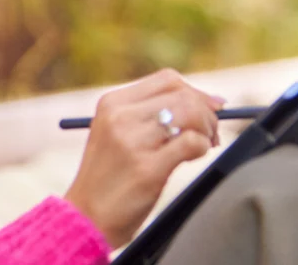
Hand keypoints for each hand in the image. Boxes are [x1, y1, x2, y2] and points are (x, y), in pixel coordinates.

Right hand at [63, 68, 224, 248]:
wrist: (85, 216)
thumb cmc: (109, 177)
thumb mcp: (116, 134)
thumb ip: (150, 115)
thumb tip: (212, 101)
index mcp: (111, 103)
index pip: (167, 80)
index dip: (195, 92)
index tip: (210, 109)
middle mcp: (120, 117)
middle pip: (182, 95)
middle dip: (207, 113)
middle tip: (211, 134)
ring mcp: (132, 141)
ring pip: (190, 114)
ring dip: (207, 129)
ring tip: (204, 145)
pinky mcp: (148, 168)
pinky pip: (192, 143)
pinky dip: (202, 147)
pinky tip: (194, 157)